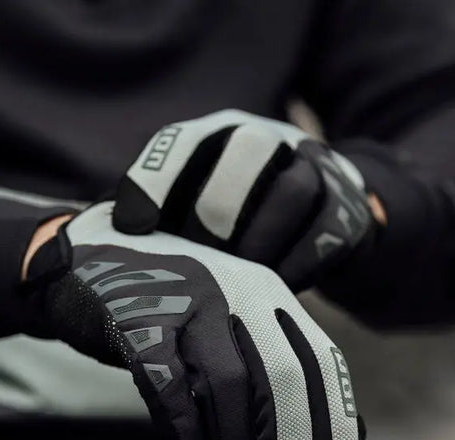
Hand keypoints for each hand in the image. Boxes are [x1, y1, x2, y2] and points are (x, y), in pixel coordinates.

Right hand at [24, 202, 364, 439]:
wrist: (89, 266)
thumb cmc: (173, 312)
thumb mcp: (234, 328)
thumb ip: (280, 368)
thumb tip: (349, 435)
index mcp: (268, 294)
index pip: (320, 362)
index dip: (336, 424)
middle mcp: (237, 290)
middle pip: (283, 376)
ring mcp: (186, 300)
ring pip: (228, 384)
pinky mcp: (136, 319)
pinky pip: (168, 385)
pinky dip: (185, 432)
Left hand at [113, 110, 380, 291]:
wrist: (323, 222)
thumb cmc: (242, 225)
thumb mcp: (199, 213)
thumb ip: (164, 225)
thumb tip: (107, 254)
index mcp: (221, 135)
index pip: (183, 140)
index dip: (154, 181)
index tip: (130, 229)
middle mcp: (269, 139)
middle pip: (247, 147)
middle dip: (217, 207)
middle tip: (198, 257)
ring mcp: (315, 168)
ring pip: (292, 191)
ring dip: (260, 243)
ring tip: (236, 282)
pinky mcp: (347, 208)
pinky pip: (324, 231)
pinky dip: (295, 265)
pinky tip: (273, 288)